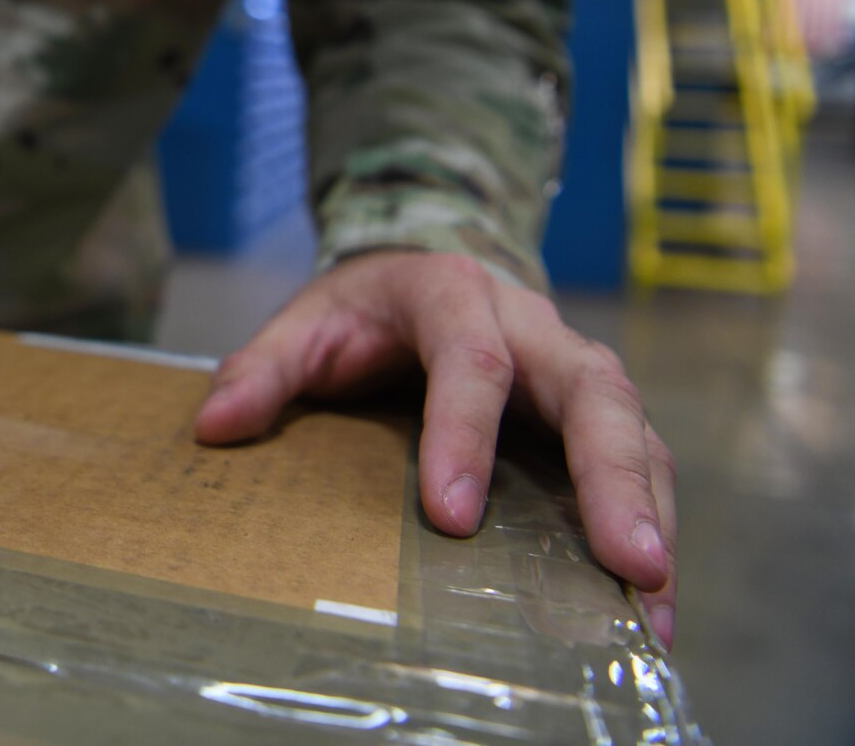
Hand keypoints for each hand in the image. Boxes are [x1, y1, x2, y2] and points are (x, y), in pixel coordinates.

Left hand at [192, 251, 676, 646]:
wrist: (423, 265)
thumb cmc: (364, 308)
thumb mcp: (303, 321)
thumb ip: (260, 368)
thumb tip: (215, 425)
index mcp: (453, 295)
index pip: (472, 362)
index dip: (465, 436)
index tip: (452, 517)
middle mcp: (534, 327)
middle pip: (594, 392)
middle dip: (612, 478)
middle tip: (629, 562)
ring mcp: (575, 370)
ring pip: (636, 431)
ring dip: (650, 515)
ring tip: (653, 603)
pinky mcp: (598, 412)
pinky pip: (643, 464)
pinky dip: (652, 527)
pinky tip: (650, 604)